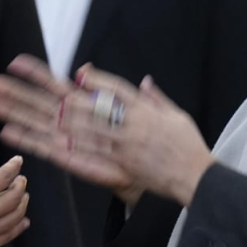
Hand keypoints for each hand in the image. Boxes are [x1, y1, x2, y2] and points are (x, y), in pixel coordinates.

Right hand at [0, 55, 135, 199]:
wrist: (158, 162)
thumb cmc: (146, 132)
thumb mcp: (129, 100)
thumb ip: (106, 85)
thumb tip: (82, 70)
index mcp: (84, 103)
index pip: (55, 84)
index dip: (35, 73)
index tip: (15, 62)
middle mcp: (71, 120)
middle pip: (38, 103)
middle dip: (15, 94)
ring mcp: (68, 139)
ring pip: (36, 123)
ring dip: (14, 114)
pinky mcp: (71, 159)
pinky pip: (44, 148)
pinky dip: (26, 140)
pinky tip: (8, 132)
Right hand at [0, 140, 29, 246]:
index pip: (3, 178)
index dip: (13, 167)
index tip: (17, 161)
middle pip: (14, 197)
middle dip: (20, 185)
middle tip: (20, 178)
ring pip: (15, 217)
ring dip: (22, 204)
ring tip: (22, 196)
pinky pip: (7, 236)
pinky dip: (18, 226)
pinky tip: (21, 220)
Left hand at [57, 65, 214, 206]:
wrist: (196, 174)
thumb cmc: (189, 146)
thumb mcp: (177, 116)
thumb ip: (157, 98)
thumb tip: (145, 81)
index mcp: (146, 110)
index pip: (118, 89)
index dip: (98, 79)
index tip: (81, 72)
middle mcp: (133, 124)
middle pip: (97, 108)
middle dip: (74, 99)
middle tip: (56, 92)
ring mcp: (126, 144)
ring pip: (91, 130)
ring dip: (68, 123)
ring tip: (51, 117)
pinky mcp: (124, 163)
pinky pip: (96, 155)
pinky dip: (77, 149)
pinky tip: (60, 146)